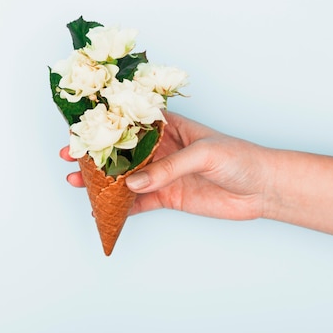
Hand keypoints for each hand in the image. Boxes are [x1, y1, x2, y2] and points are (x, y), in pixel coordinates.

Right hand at [60, 112, 274, 219]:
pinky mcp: (168, 197)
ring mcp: (162, 174)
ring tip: (77, 183)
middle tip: (70, 158)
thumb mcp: (203, 153)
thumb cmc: (239, 157)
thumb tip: (133, 183)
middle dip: (95, 154)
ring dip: (101, 181)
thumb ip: (167, 167)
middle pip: (121, 151)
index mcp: (168, 127)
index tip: (81, 129)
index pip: (131, 122)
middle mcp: (161, 149)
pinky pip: (139, 203)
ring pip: (125, 178)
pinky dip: (121, 207)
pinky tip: (103, 210)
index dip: (105, 125)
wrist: (263, 188)